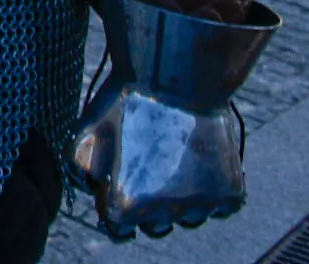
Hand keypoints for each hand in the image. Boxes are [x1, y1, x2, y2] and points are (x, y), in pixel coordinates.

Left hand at [69, 74, 248, 238]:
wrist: (176, 77)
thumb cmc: (125, 103)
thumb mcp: (83, 134)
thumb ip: (79, 173)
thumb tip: (92, 192)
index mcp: (126, 205)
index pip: (119, 231)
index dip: (117, 212)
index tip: (121, 196)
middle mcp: (165, 213)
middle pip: (155, 226)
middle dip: (147, 206)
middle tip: (147, 171)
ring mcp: (200, 204)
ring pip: (189, 219)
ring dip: (180, 201)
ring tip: (174, 163)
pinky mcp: (229, 191)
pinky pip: (221, 207)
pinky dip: (213, 193)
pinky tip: (200, 166)